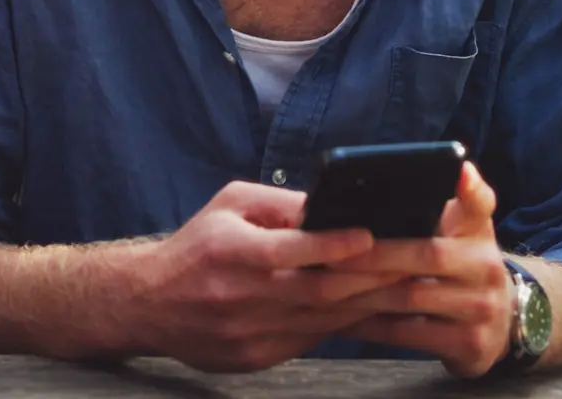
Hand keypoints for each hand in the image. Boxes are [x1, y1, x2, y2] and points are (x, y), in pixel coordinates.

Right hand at [130, 181, 395, 372]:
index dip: (331, 245)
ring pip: (322, 319)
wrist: (147, 304)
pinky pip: (310, 340)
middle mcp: (238, 295)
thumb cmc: (197, 246)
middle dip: (371, 277)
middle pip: (317, 291)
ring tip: (408, 285)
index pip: (287, 250)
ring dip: (368, 303)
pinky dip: (343, 323)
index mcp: (230, 250)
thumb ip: (281, 204)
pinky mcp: (254, 358)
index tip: (369, 236)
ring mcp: (247, 333)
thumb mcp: (230, 205)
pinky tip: (371, 309)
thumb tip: (333, 206)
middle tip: (413, 262)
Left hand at [327, 164, 514, 377]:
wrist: (504, 324)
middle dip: (374, 254)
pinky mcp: (468, 344)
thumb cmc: (466, 266)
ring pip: (411, 298)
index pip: (480, 204)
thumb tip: (438, 168)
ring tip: (324, 285)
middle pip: (426, 255)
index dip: (471, 187)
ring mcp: (480, 309)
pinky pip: (407, 334)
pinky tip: (342, 317)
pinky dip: (371, 325)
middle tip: (330, 253)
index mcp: (480, 234)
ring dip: (363, 292)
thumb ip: (449, 202)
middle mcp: (485, 268)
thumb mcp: (467, 231)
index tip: (458, 170)